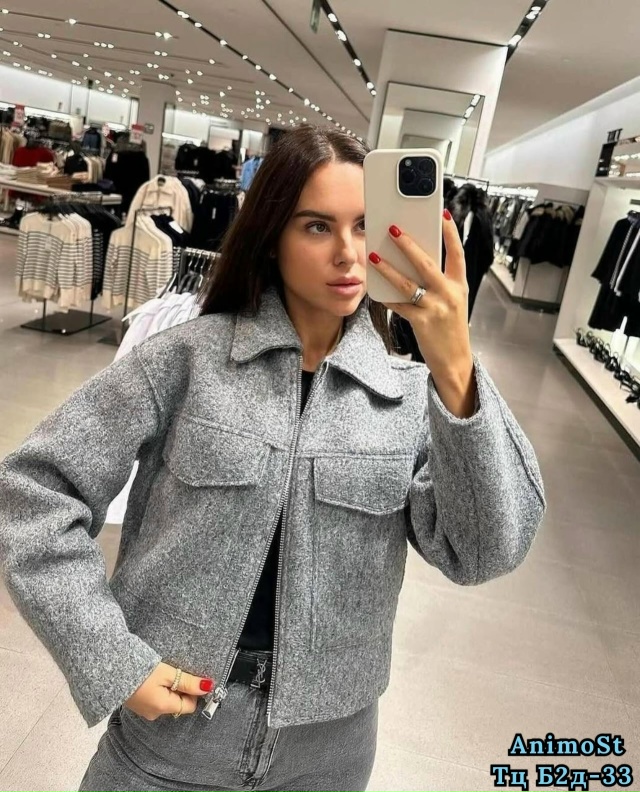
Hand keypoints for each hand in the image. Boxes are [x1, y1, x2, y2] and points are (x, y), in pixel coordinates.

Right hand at [123, 662, 214, 720]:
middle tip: (175, 672)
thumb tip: (208, 687)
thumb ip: (188, 681)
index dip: (193, 691)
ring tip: (163, 673)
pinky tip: (153, 678)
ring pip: (167, 701)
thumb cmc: (139, 671)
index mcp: (163, 708)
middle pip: (178, 704)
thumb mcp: (167, 673)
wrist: (109, 669)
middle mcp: (155, 714)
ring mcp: (145, 711)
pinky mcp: (138, 705)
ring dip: (170, 688)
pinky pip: (156, 699)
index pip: (189, 705)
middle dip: (181, 689)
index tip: (191, 676)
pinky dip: (159, 689)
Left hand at [368, 212, 475, 417]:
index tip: (444, 213)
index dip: (451, 233)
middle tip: (393, 228)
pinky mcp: (421, 322)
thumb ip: (439, 282)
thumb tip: (416, 260)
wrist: (455, 361)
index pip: (457, 253)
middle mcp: (449, 294)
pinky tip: (374, 288)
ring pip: (407, 283)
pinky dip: (386, 296)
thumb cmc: (450, 328)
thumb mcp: (453, 301)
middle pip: (426, 263)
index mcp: (460, 285)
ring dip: (388, 268)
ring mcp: (436, 308)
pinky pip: (399, 305)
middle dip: (407, 244)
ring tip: (373, 256)